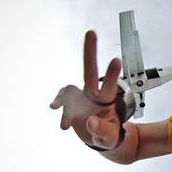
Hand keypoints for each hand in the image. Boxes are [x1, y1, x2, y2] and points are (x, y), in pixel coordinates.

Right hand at [50, 31, 122, 149]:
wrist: (100, 139)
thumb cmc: (109, 136)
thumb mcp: (108, 138)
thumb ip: (101, 131)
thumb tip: (90, 121)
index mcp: (106, 101)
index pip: (110, 86)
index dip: (112, 74)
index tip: (116, 60)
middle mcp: (93, 95)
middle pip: (90, 71)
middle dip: (90, 51)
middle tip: (91, 32)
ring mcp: (81, 98)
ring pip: (70, 88)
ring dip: (64, 98)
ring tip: (63, 119)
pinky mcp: (70, 105)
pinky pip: (61, 101)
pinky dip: (58, 104)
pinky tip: (55, 109)